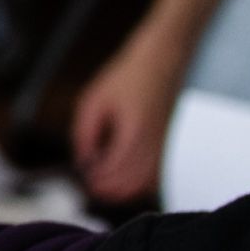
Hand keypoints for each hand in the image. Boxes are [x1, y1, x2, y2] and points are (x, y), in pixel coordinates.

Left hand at [71, 25, 186, 203]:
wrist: (161, 61)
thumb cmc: (128, 77)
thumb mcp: (93, 101)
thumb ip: (84, 134)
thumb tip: (83, 161)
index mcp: (135, 132)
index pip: (115, 170)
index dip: (97, 180)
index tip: (82, 180)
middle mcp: (154, 143)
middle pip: (133, 183)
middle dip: (109, 189)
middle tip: (90, 185)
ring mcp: (164, 145)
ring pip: (148, 183)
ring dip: (125, 188)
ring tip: (103, 183)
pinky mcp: (167, 144)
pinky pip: (156, 174)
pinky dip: (140, 182)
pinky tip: (123, 176)